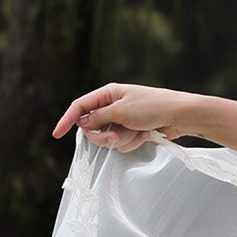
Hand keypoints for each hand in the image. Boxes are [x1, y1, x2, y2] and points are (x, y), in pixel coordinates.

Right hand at [54, 82, 192, 151]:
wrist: (180, 115)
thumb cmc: (153, 106)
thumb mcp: (122, 110)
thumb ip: (99, 118)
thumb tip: (83, 123)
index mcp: (108, 94)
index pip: (80, 107)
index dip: (67, 120)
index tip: (57, 134)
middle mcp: (112, 106)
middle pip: (92, 127)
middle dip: (103, 136)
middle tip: (116, 137)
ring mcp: (122, 119)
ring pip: (108, 138)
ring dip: (123, 139)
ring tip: (138, 132)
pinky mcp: (131, 131)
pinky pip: (122, 143)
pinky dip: (133, 141)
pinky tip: (146, 134)